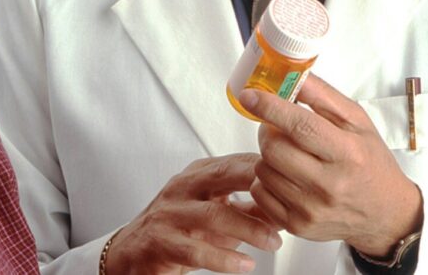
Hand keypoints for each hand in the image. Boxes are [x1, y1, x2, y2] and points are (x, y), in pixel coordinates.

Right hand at [105, 154, 283, 273]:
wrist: (132, 251)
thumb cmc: (176, 228)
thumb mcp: (214, 211)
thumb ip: (247, 207)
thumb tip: (287, 204)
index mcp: (197, 175)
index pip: (235, 162)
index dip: (267, 168)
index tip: (295, 177)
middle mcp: (182, 188)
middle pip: (224, 177)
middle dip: (260, 187)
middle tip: (289, 202)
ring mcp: (170, 214)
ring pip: (213, 215)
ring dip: (248, 229)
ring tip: (274, 243)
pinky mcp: (161, 242)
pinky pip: (195, 250)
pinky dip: (223, 258)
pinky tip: (244, 264)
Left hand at [238, 76, 423, 258]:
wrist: (385, 214)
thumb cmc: (371, 163)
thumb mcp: (358, 123)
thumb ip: (324, 97)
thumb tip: (293, 75)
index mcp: (348, 153)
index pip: (300, 126)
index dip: (270, 108)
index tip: (251, 95)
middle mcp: (330, 184)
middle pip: (273, 148)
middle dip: (268, 131)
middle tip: (278, 128)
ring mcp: (311, 208)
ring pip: (263, 170)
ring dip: (268, 156)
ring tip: (289, 154)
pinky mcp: (298, 226)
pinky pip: (260, 193)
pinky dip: (266, 179)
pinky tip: (286, 176)